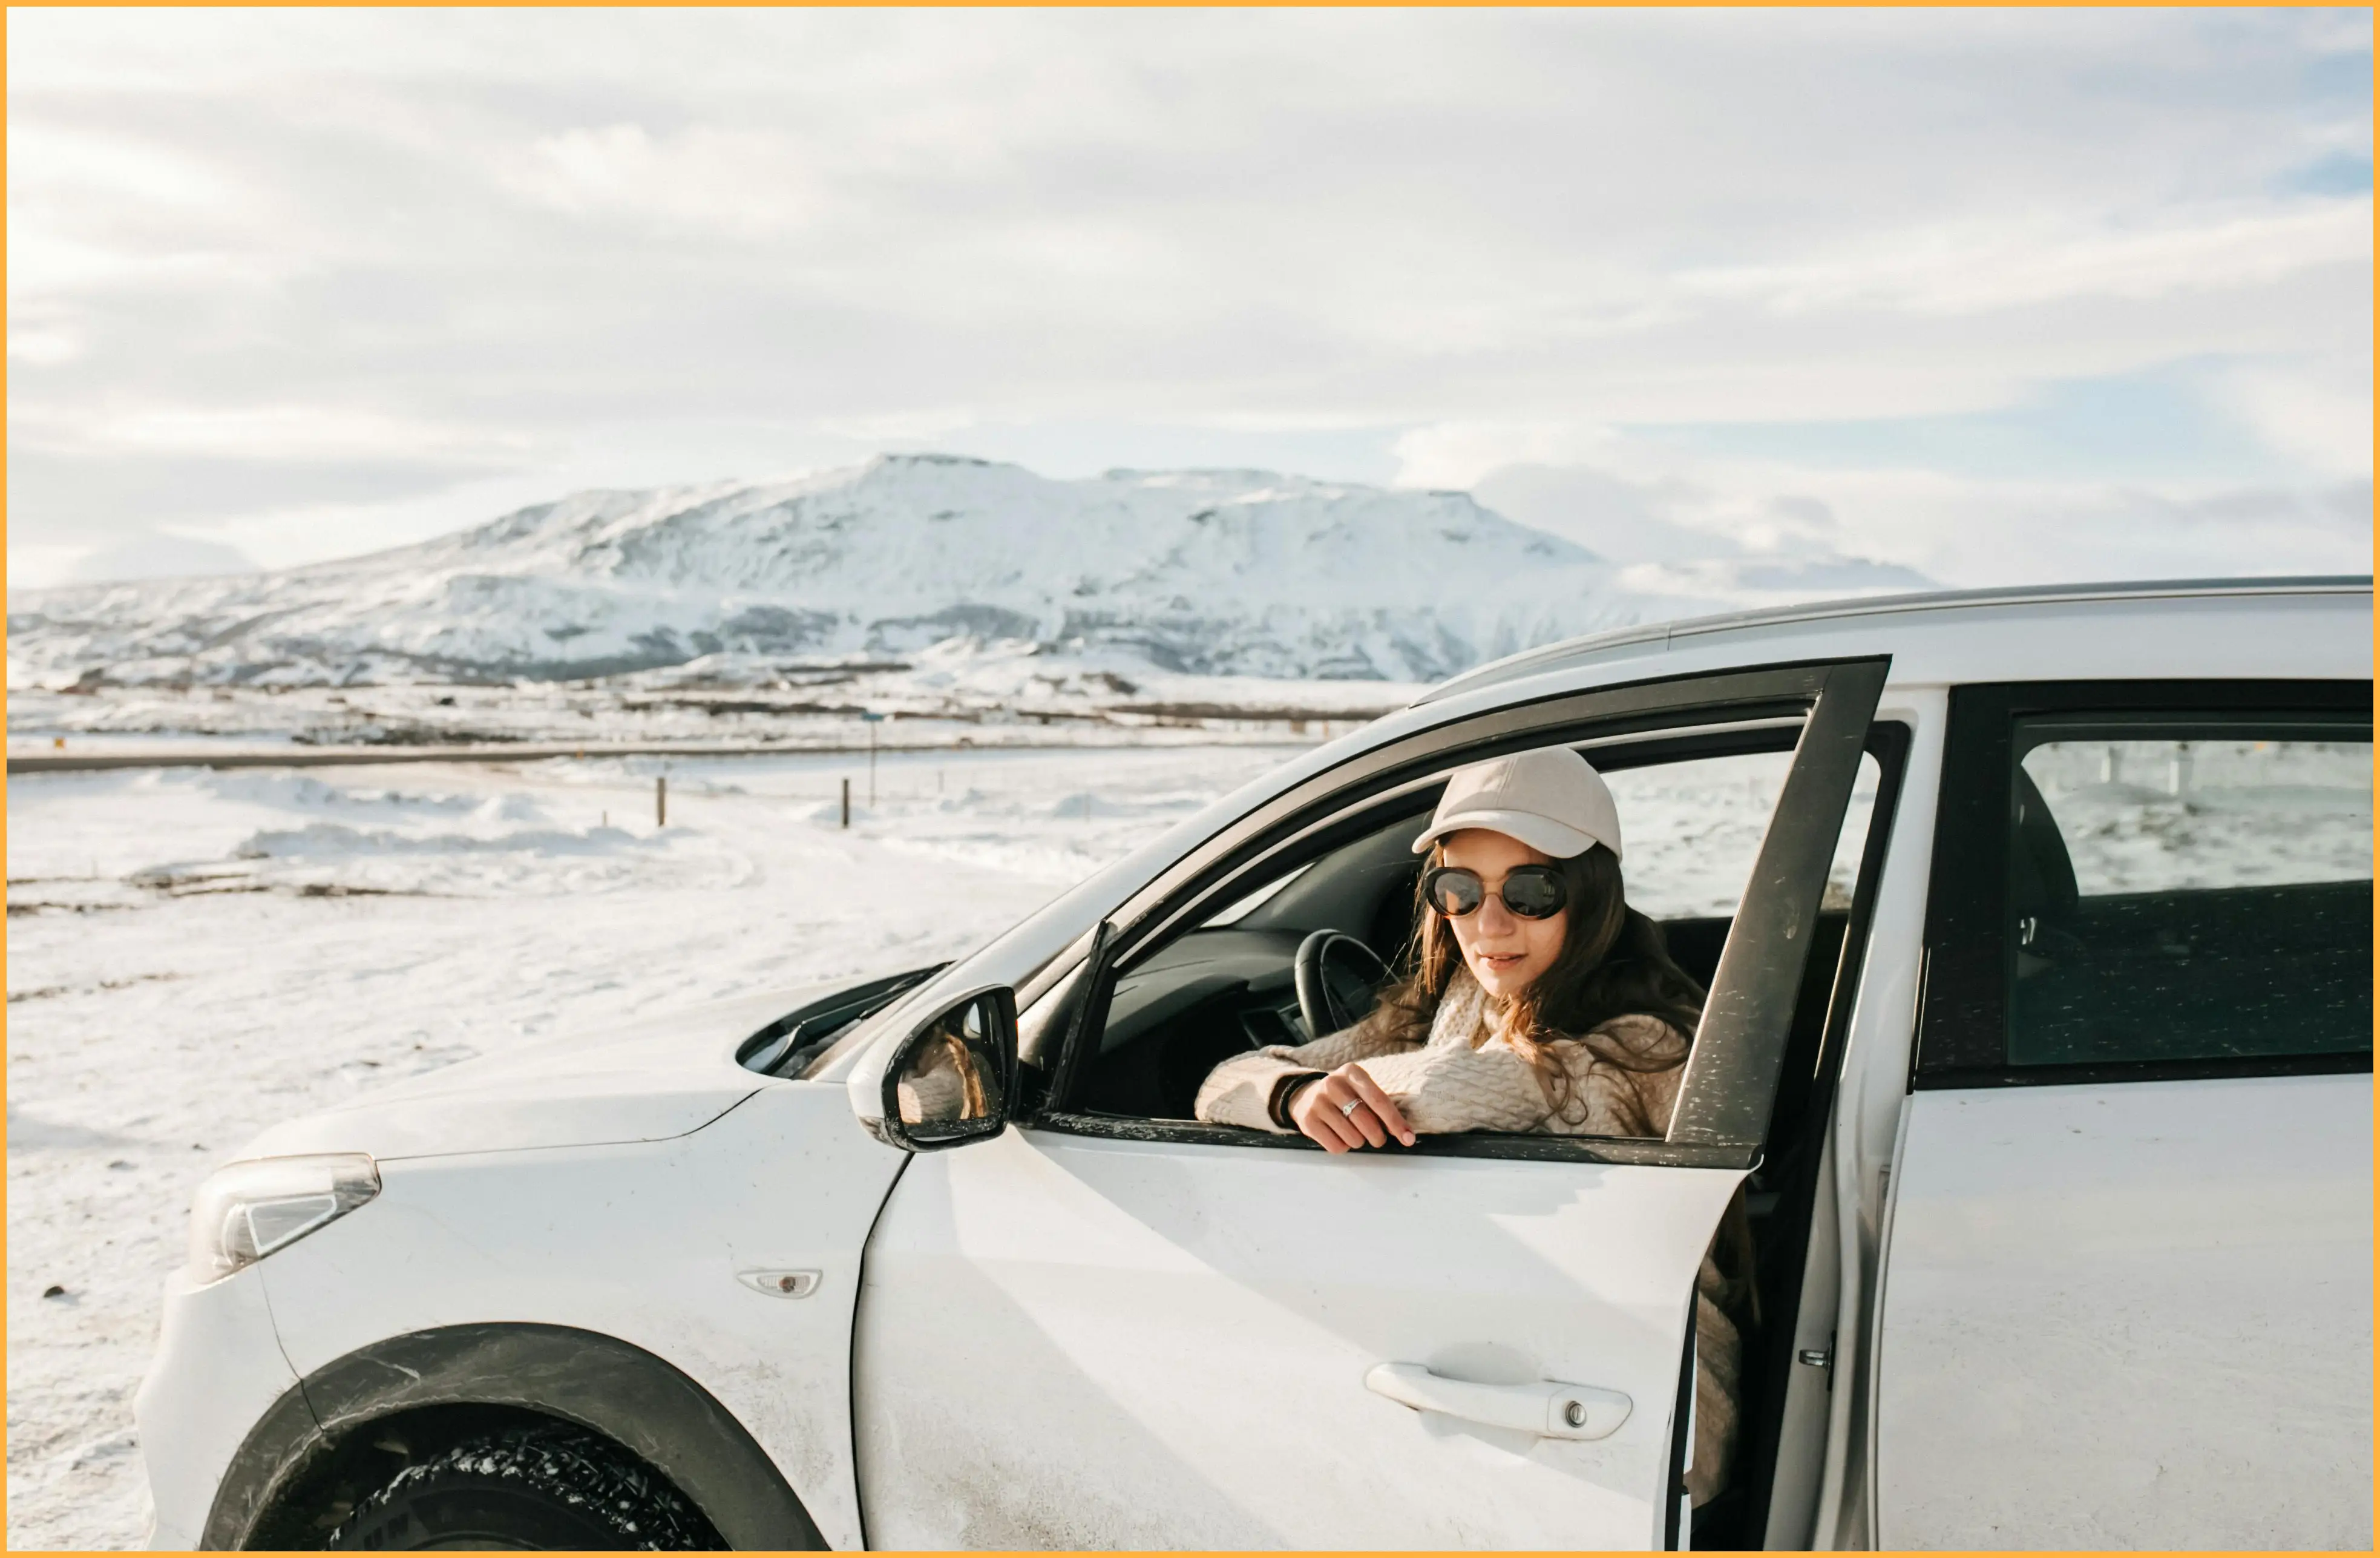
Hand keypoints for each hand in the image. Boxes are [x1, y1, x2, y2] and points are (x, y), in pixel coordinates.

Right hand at [1287, 1062, 1415, 1152]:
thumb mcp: (1361, 1090)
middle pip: (1366, 1122)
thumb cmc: (1345, 1096)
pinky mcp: (1307, 1121)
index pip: (1378, 1100)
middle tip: (1377, 1138)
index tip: (1408, 1138)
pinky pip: (1336, 1147)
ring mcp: (1317, 1102)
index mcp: (1351, 1072)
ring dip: (1359, 1142)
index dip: (1395, 1122)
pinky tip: (1339, 1135)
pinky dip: (1343, 1147)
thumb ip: (1380, 1106)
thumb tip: (1405, 1133)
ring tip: (1353, 1132)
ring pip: (1353, 1138)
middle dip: (1377, 1137)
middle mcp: (1333, 1084)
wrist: (1306, 1097)